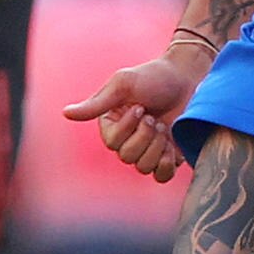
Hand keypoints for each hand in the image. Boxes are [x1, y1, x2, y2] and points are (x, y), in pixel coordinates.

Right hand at [64, 48, 204, 184]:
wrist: (188, 78)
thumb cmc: (153, 77)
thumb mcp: (123, 85)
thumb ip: (96, 104)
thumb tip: (65, 113)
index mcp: (112, 123)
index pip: (111, 143)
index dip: (127, 128)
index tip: (140, 108)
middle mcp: (127, 139)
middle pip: (127, 157)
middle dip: (145, 136)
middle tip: (154, 117)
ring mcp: (148, 150)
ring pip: (143, 168)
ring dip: (156, 147)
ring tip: (164, 127)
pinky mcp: (168, 157)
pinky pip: (161, 176)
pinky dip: (165, 165)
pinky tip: (170, 148)